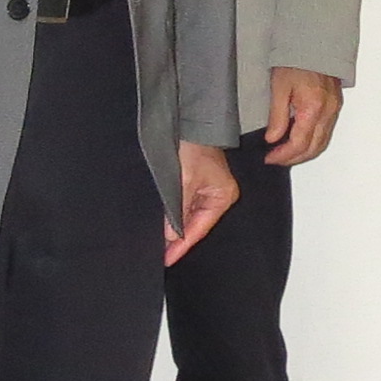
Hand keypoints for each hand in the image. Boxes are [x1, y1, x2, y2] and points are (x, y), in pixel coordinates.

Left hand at [167, 142, 239, 264]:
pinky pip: (182, 206)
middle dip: (176, 239)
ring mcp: (205, 190)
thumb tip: (171, 235)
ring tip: (158, 245)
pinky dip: (171, 215)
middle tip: (159, 256)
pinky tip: (161, 225)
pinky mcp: (193, 184)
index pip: (199, 229)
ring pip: (186, 217)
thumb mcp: (184, 180)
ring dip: (172, 228)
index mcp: (222, 196)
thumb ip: (178, 209)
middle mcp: (216, 196)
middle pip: (194, 225)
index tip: (167, 260)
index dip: (182, 246)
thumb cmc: (193, 144)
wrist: (188, 120)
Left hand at [263, 68, 346, 166]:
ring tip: (286, 152)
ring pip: (322, 142)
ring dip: (305, 151)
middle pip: (314, 148)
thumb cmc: (296, 59)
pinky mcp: (335, 104)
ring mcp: (334, 108)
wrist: (313, 42)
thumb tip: (273, 138)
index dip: (283, 155)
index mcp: (313, 108)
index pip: (299, 144)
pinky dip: (313, 140)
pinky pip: (326, 131)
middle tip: (276, 159)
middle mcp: (328, 111)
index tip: (270, 158)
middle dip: (294, 158)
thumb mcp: (278, 87)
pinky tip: (299, 137)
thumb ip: (277, 116)